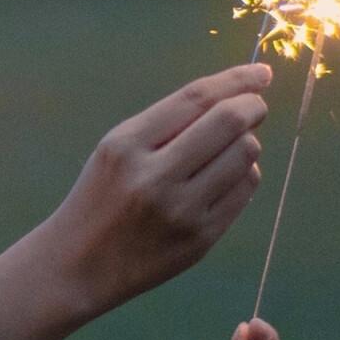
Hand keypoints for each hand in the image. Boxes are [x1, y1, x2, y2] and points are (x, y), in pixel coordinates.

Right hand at [51, 64, 271, 319]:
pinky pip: (244, 191)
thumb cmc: (101, 196)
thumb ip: (169, 123)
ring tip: (229, 147)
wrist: (78, 267)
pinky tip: (226, 176)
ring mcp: (180, 212)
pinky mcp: (200, 241)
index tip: (261, 72)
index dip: (236, 80)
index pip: (196, 98)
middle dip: (253, 107)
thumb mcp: (117, 149)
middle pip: (229, 123)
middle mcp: (155, 177)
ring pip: (245, 155)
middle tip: (256, 106)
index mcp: (128, 145)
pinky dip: (244, 174)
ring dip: (247, 142)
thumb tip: (236, 96)